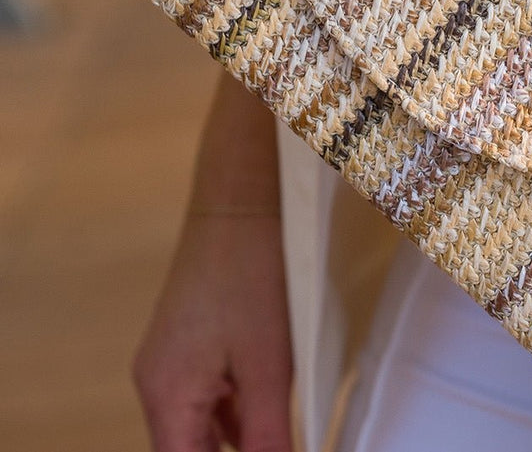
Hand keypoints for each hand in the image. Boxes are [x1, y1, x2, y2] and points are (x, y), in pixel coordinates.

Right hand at [133, 209, 291, 451]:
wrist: (241, 203)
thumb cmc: (255, 276)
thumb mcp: (269, 365)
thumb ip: (265, 435)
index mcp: (165, 395)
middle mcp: (156, 381)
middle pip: (188, 448)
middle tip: (274, 440)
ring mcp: (170, 357)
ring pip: (200, 421)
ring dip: (235, 436)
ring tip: (276, 431)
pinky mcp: (188, 337)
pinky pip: (207, 390)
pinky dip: (235, 406)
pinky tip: (269, 406)